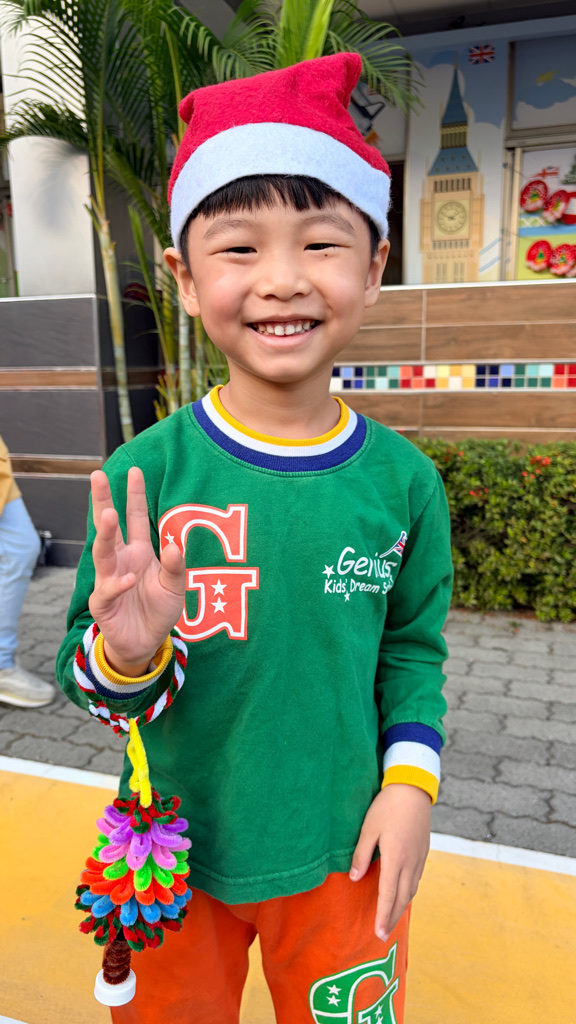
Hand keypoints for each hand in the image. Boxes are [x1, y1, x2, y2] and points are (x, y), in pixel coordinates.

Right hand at [88, 467, 185, 673]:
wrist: (145, 643)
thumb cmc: (157, 610)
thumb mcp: (175, 587)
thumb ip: (177, 566)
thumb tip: (176, 543)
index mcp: (138, 551)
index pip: (135, 517)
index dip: (134, 495)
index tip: (134, 470)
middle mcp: (120, 560)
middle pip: (109, 526)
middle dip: (103, 500)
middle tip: (97, 475)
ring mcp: (109, 579)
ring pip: (102, 552)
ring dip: (105, 534)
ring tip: (109, 514)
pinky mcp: (103, 602)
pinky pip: (109, 589)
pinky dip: (120, 583)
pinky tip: (130, 578)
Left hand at [349, 783, 430, 940]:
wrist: (413, 789)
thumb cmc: (387, 806)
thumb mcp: (368, 828)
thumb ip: (361, 854)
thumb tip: (355, 878)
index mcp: (395, 857)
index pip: (388, 893)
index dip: (383, 914)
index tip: (378, 932)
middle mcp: (410, 861)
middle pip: (402, 897)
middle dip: (392, 917)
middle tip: (383, 934)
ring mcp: (419, 857)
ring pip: (411, 890)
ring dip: (401, 907)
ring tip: (391, 919)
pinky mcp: (423, 852)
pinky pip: (416, 879)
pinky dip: (408, 893)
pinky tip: (402, 895)